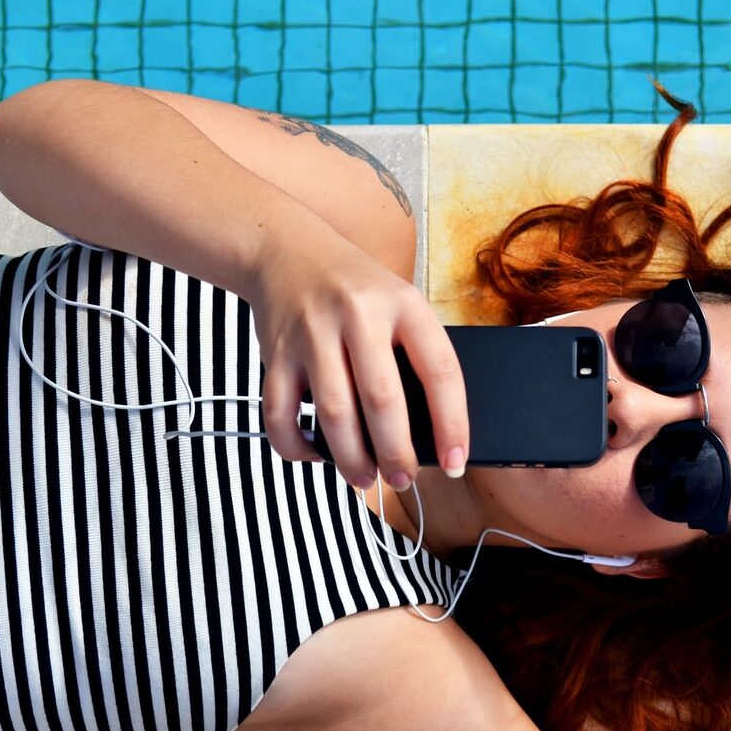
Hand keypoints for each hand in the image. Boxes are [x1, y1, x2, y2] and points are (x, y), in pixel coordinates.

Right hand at [245, 223, 469, 489]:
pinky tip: (314, 454)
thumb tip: (428, 435)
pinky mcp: (275, 352)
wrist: (287, 249)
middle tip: (404, 480)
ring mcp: (312, 333)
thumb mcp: (398, 302)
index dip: (453, 423)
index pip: (440, 370)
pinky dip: (296, 446)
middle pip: (383, 400)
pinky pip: (280, 414)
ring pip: (334, 414)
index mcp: (404, 304)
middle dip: (397, 453)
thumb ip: (412, 354)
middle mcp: (359, 315)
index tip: (455, 462)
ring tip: (364, 478)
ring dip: (351, 459)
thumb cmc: (356, 290)